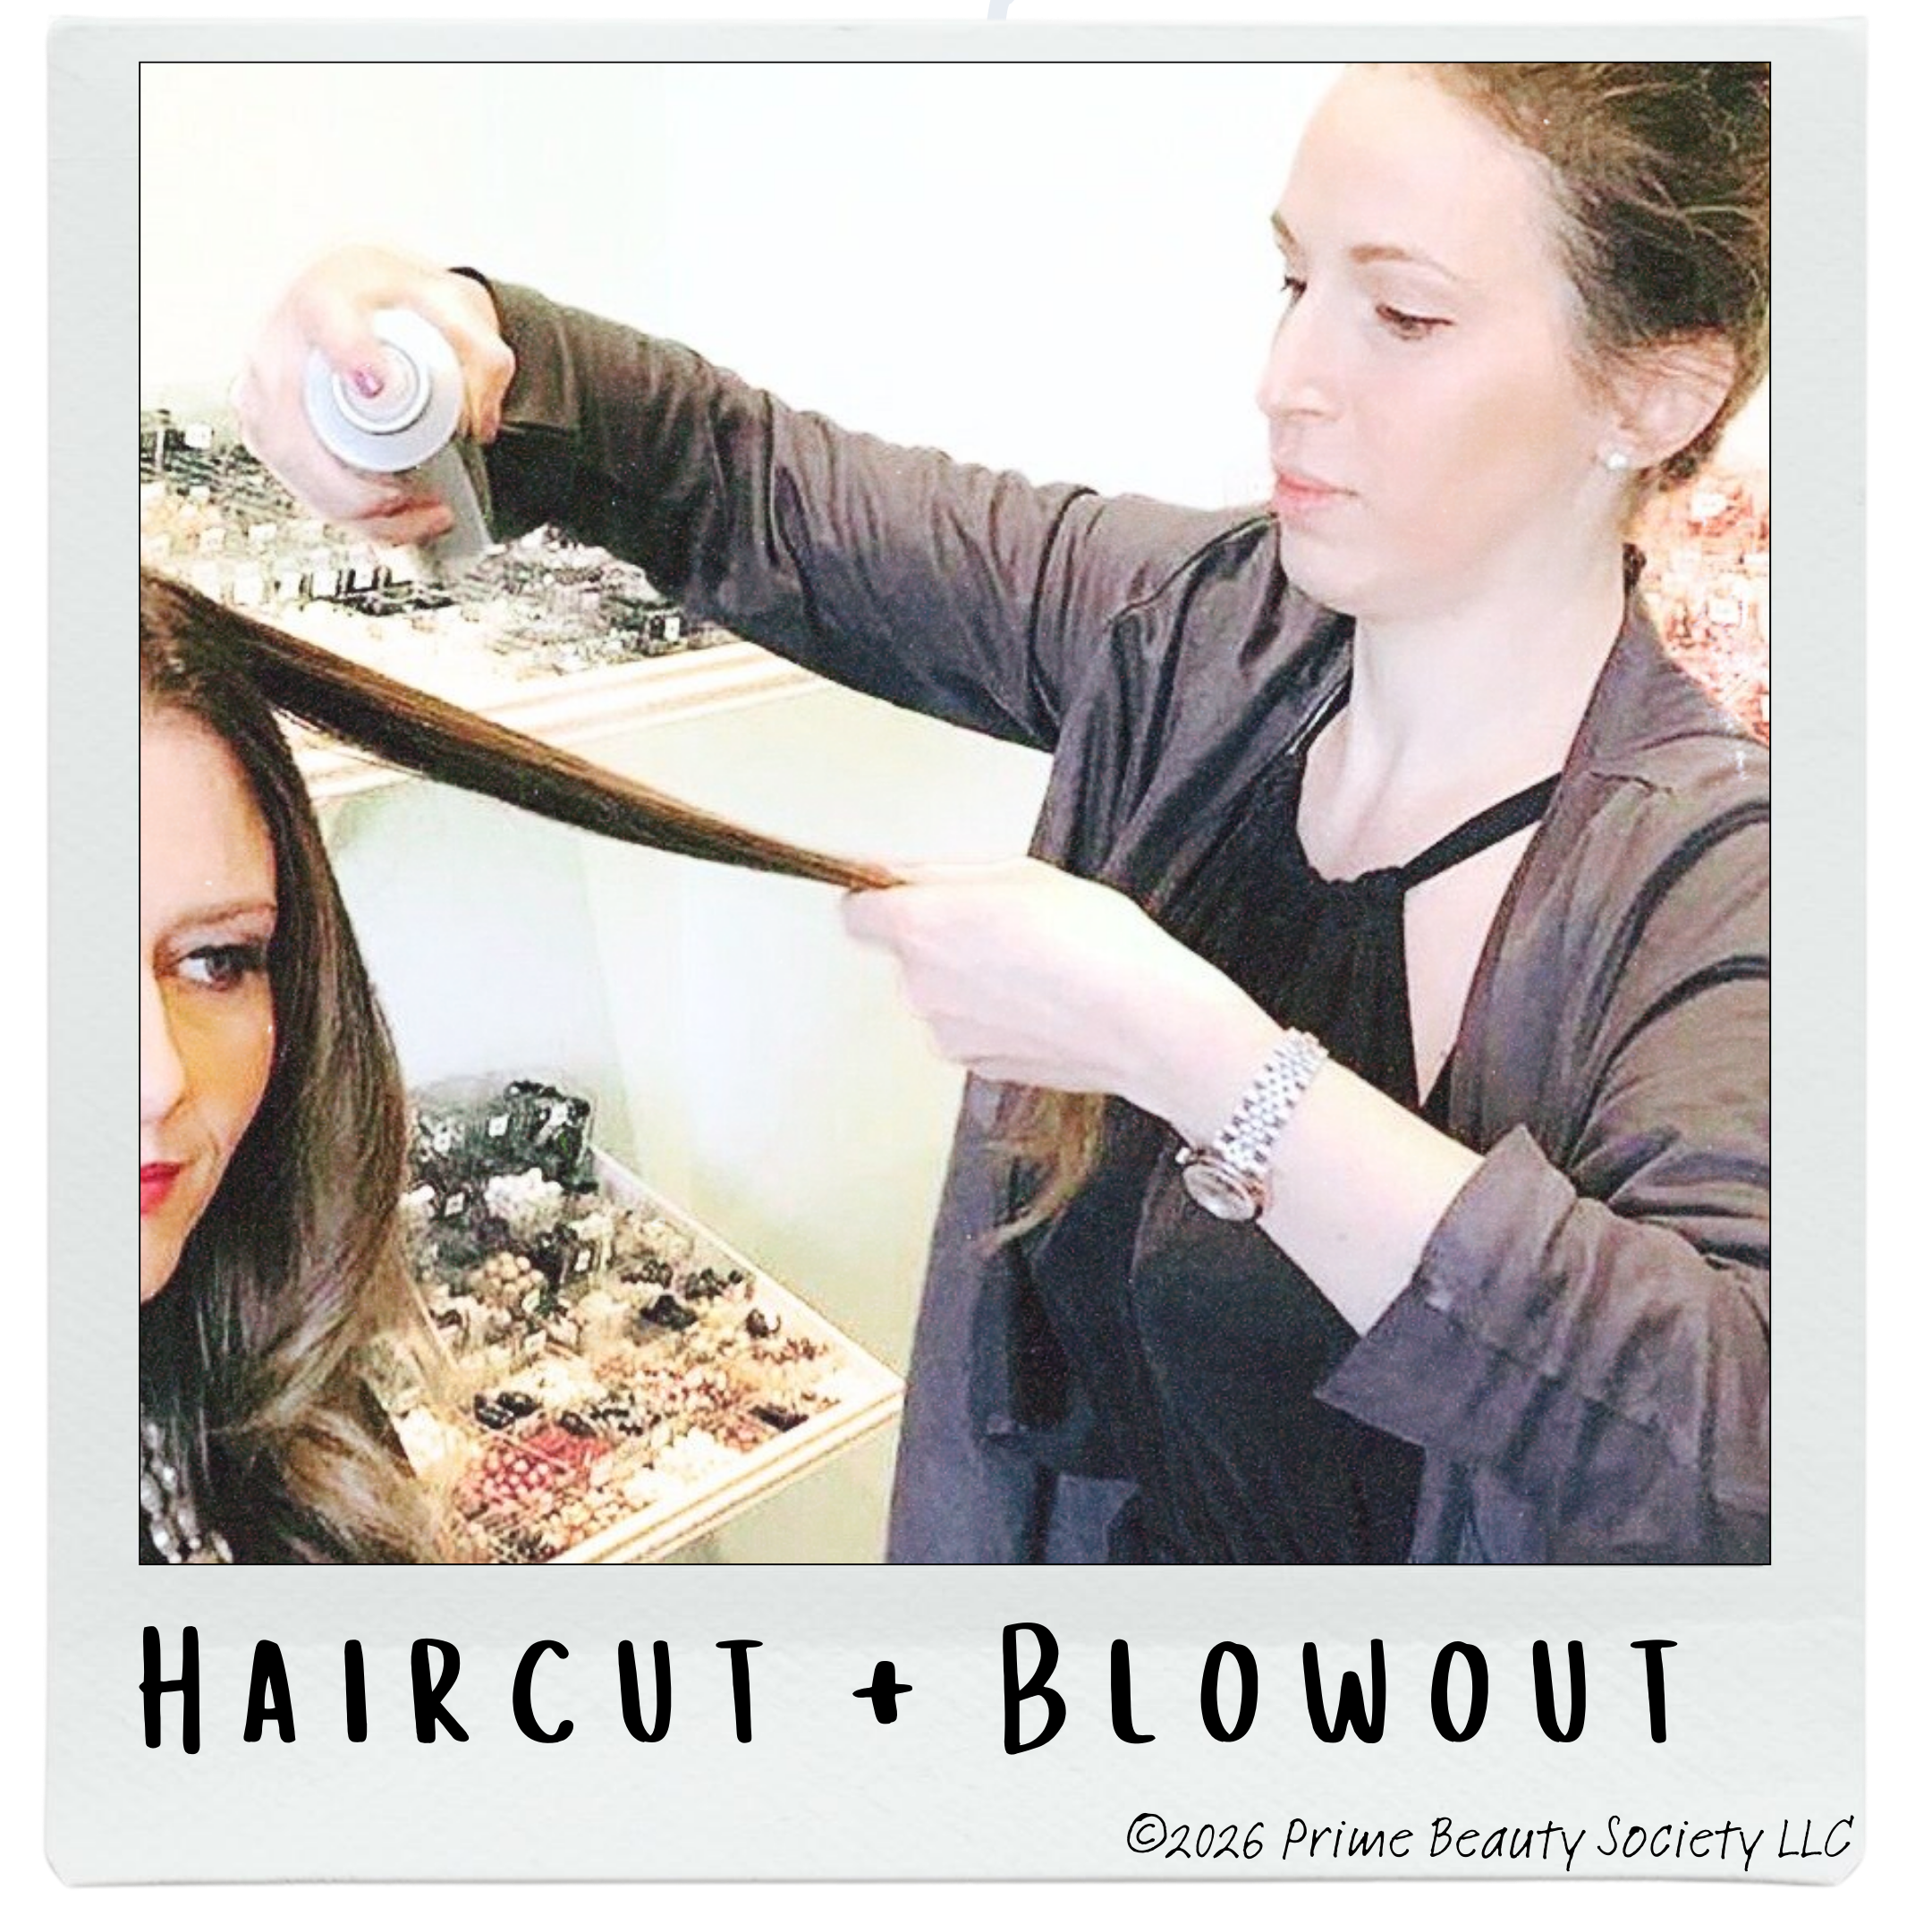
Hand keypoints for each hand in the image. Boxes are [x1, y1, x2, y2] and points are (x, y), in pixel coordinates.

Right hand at [232, 245, 515, 545]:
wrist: (366, 306)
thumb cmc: (400, 302)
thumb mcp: (455, 306)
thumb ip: (483, 353)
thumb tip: (479, 421)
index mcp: (323, 297)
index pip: (326, 324)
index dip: (350, 355)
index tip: (379, 385)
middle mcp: (278, 344)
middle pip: (297, 425)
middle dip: (360, 485)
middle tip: (424, 500)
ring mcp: (265, 393)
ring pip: (296, 471)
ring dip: (363, 514)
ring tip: (426, 517)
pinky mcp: (270, 432)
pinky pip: (301, 487)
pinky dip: (352, 517)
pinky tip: (398, 522)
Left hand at [840, 859, 1277, 1132]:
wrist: (1148, 1023)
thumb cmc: (1097, 943)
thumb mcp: (1021, 873)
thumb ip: (943, 873)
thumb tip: (898, 875)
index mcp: (922, 927)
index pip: (855, 912)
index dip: (882, 900)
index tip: (911, 893)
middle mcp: (919, 987)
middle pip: (905, 953)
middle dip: (940, 937)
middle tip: (1006, 924)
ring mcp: (945, 1033)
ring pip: (938, 993)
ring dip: (969, 979)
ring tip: (1035, 966)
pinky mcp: (976, 1067)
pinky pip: (968, 1028)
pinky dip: (993, 1016)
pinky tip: (1043, 1001)